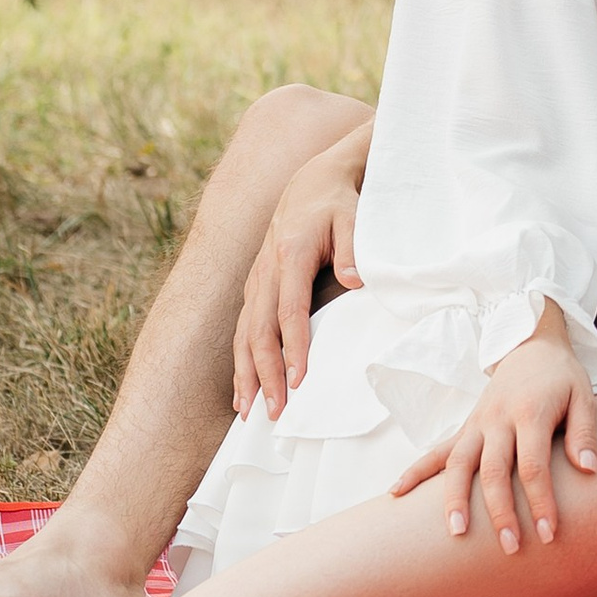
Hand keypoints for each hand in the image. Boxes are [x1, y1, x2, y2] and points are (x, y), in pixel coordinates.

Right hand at [233, 128, 367, 422]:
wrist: (311, 183)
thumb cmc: (338, 204)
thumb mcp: (353, 218)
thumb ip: (354, 249)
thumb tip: (354, 282)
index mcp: (290, 255)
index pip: (290, 311)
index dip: (294, 348)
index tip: (298, 382)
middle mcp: (266, 271)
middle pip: (260, 331)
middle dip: (264, 375)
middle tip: (273, 413)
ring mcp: (256, 280)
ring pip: (245, 335)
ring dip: (246, 375)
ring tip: (248, 412)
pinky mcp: (255, 288)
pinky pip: (244, 330)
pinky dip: (241, 362)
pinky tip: (242, 391)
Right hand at [389, 317, 596, 551]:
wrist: (530, 344)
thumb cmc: (561, 376)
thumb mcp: (583, 396)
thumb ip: (585, 433)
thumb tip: (590, 470)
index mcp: (530, 412)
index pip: (533, 465)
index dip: (540, 501)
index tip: (549, 533)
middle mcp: (498, 419)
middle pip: (494, 471)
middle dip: (500, 512)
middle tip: (509, 547)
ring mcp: (477, 424)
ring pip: (459, 464)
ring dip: (454, 499)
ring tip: (455, 532)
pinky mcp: (466, 427)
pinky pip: (437, 451)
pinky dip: (415, 472)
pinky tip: (396, 495)